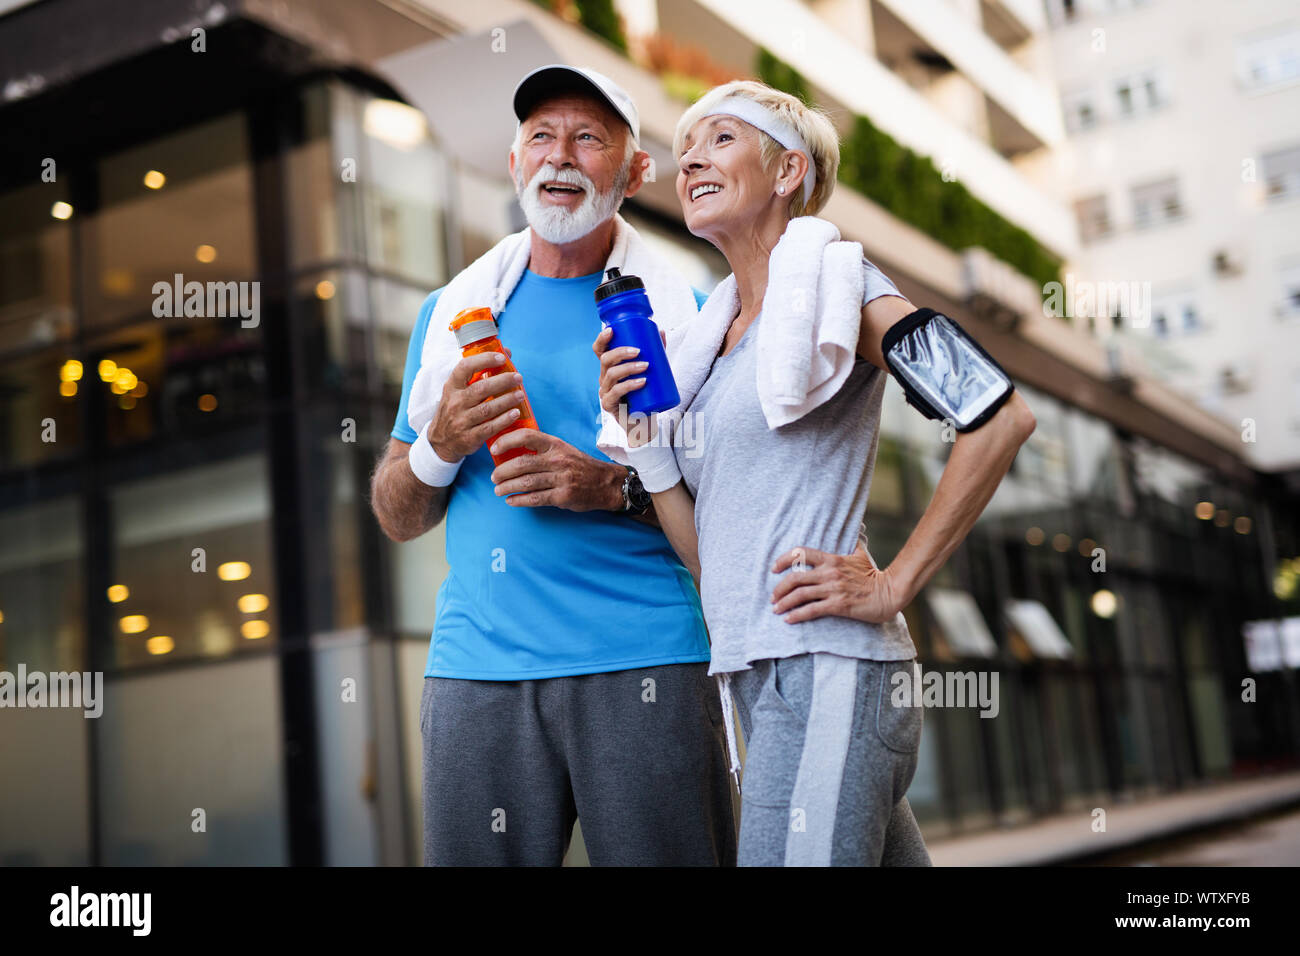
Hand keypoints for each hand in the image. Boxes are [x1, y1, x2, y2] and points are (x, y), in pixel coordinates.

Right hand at [427, 347, 522, 460]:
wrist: (440, 442)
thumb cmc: (455, 410)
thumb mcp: (458, 391)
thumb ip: (480, 373)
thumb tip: (507, 353)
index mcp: (452, 387)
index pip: (464, 367)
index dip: (484, 360)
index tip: (501, 358)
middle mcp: (455, 402)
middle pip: (481, 388)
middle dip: (502, 381)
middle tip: (518, 378)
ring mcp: (461, 421)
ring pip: (487, 409)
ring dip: (507, 400)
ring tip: (521, 394)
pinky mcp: (469, 438)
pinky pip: (490, 427)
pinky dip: (504, 420)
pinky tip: (515, 413)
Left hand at [489, 428, 621, 511]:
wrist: (606, 482)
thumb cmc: (580, 465)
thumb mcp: (563, 449)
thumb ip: (542, 448)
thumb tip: (512, 450)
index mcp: (555, 444)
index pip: (526, 437)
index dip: (506, 441)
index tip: (494, 449)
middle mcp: (558, 460)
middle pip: (521, 463)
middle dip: (502, 472)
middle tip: (494, 477)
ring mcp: (561, 479)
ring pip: (526, 483)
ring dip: (507, 487)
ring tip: (498, 490)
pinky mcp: (563, 496)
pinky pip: (535, 498)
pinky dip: (519, 500)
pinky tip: (511, 501)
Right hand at [593, 326, 661, 447]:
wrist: (645, 422)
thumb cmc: (646, 395)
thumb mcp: (651, 371)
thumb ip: (655, 352)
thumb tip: (660, 331)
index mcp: (610, 368)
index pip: (599, 351)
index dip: (602, 339)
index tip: (612, 330)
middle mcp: (604, 378)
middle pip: (605, 360)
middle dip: (621, 352)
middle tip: (639, 351)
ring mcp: (605, 392)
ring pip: (611, 375)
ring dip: (628, 368)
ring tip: (646, 366)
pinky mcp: (609, 405)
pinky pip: (617, 392)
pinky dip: (629, 385)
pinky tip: (642, 382)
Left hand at [769, 541, 906, 624]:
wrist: (890, 592)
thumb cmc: (874, 575)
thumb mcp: (861, 554)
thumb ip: (852, 543)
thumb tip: (855, 529)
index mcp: (832, 559)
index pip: (801, 553)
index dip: (784, 559)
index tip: (774, 568)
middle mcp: (829, 573)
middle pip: (795, 577)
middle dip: (779, 588)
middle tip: (773, 597)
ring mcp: (833, 589)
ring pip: (800, 595)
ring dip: (784, 603)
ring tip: (776, 609)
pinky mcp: (838, 605)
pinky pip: (812, 610)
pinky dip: (797, 615)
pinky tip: (789, 619)